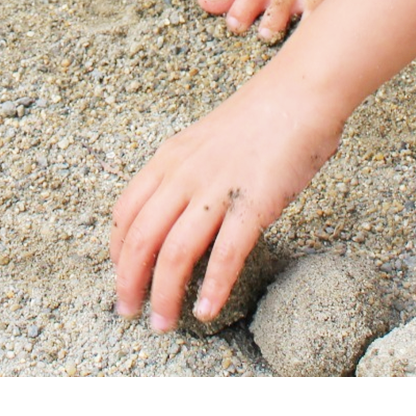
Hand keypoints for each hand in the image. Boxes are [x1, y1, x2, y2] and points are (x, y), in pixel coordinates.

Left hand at [109, 64, 345, 328]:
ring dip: (164, 294)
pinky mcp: (253, 204)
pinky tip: (206, 310)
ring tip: (164, 322)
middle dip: (129, 283)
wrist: (299, 94)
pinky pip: (225, 254)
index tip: (121, 276)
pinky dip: (213, 288)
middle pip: (140, 238)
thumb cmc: (259, 117)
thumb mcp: (203, 141)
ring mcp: (216, 189)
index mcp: (169, 158)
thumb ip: (185, 172)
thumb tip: (174, 211)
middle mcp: (184, 174)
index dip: (116, 251)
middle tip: (129, 312)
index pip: (125, 212)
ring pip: (174, 253)